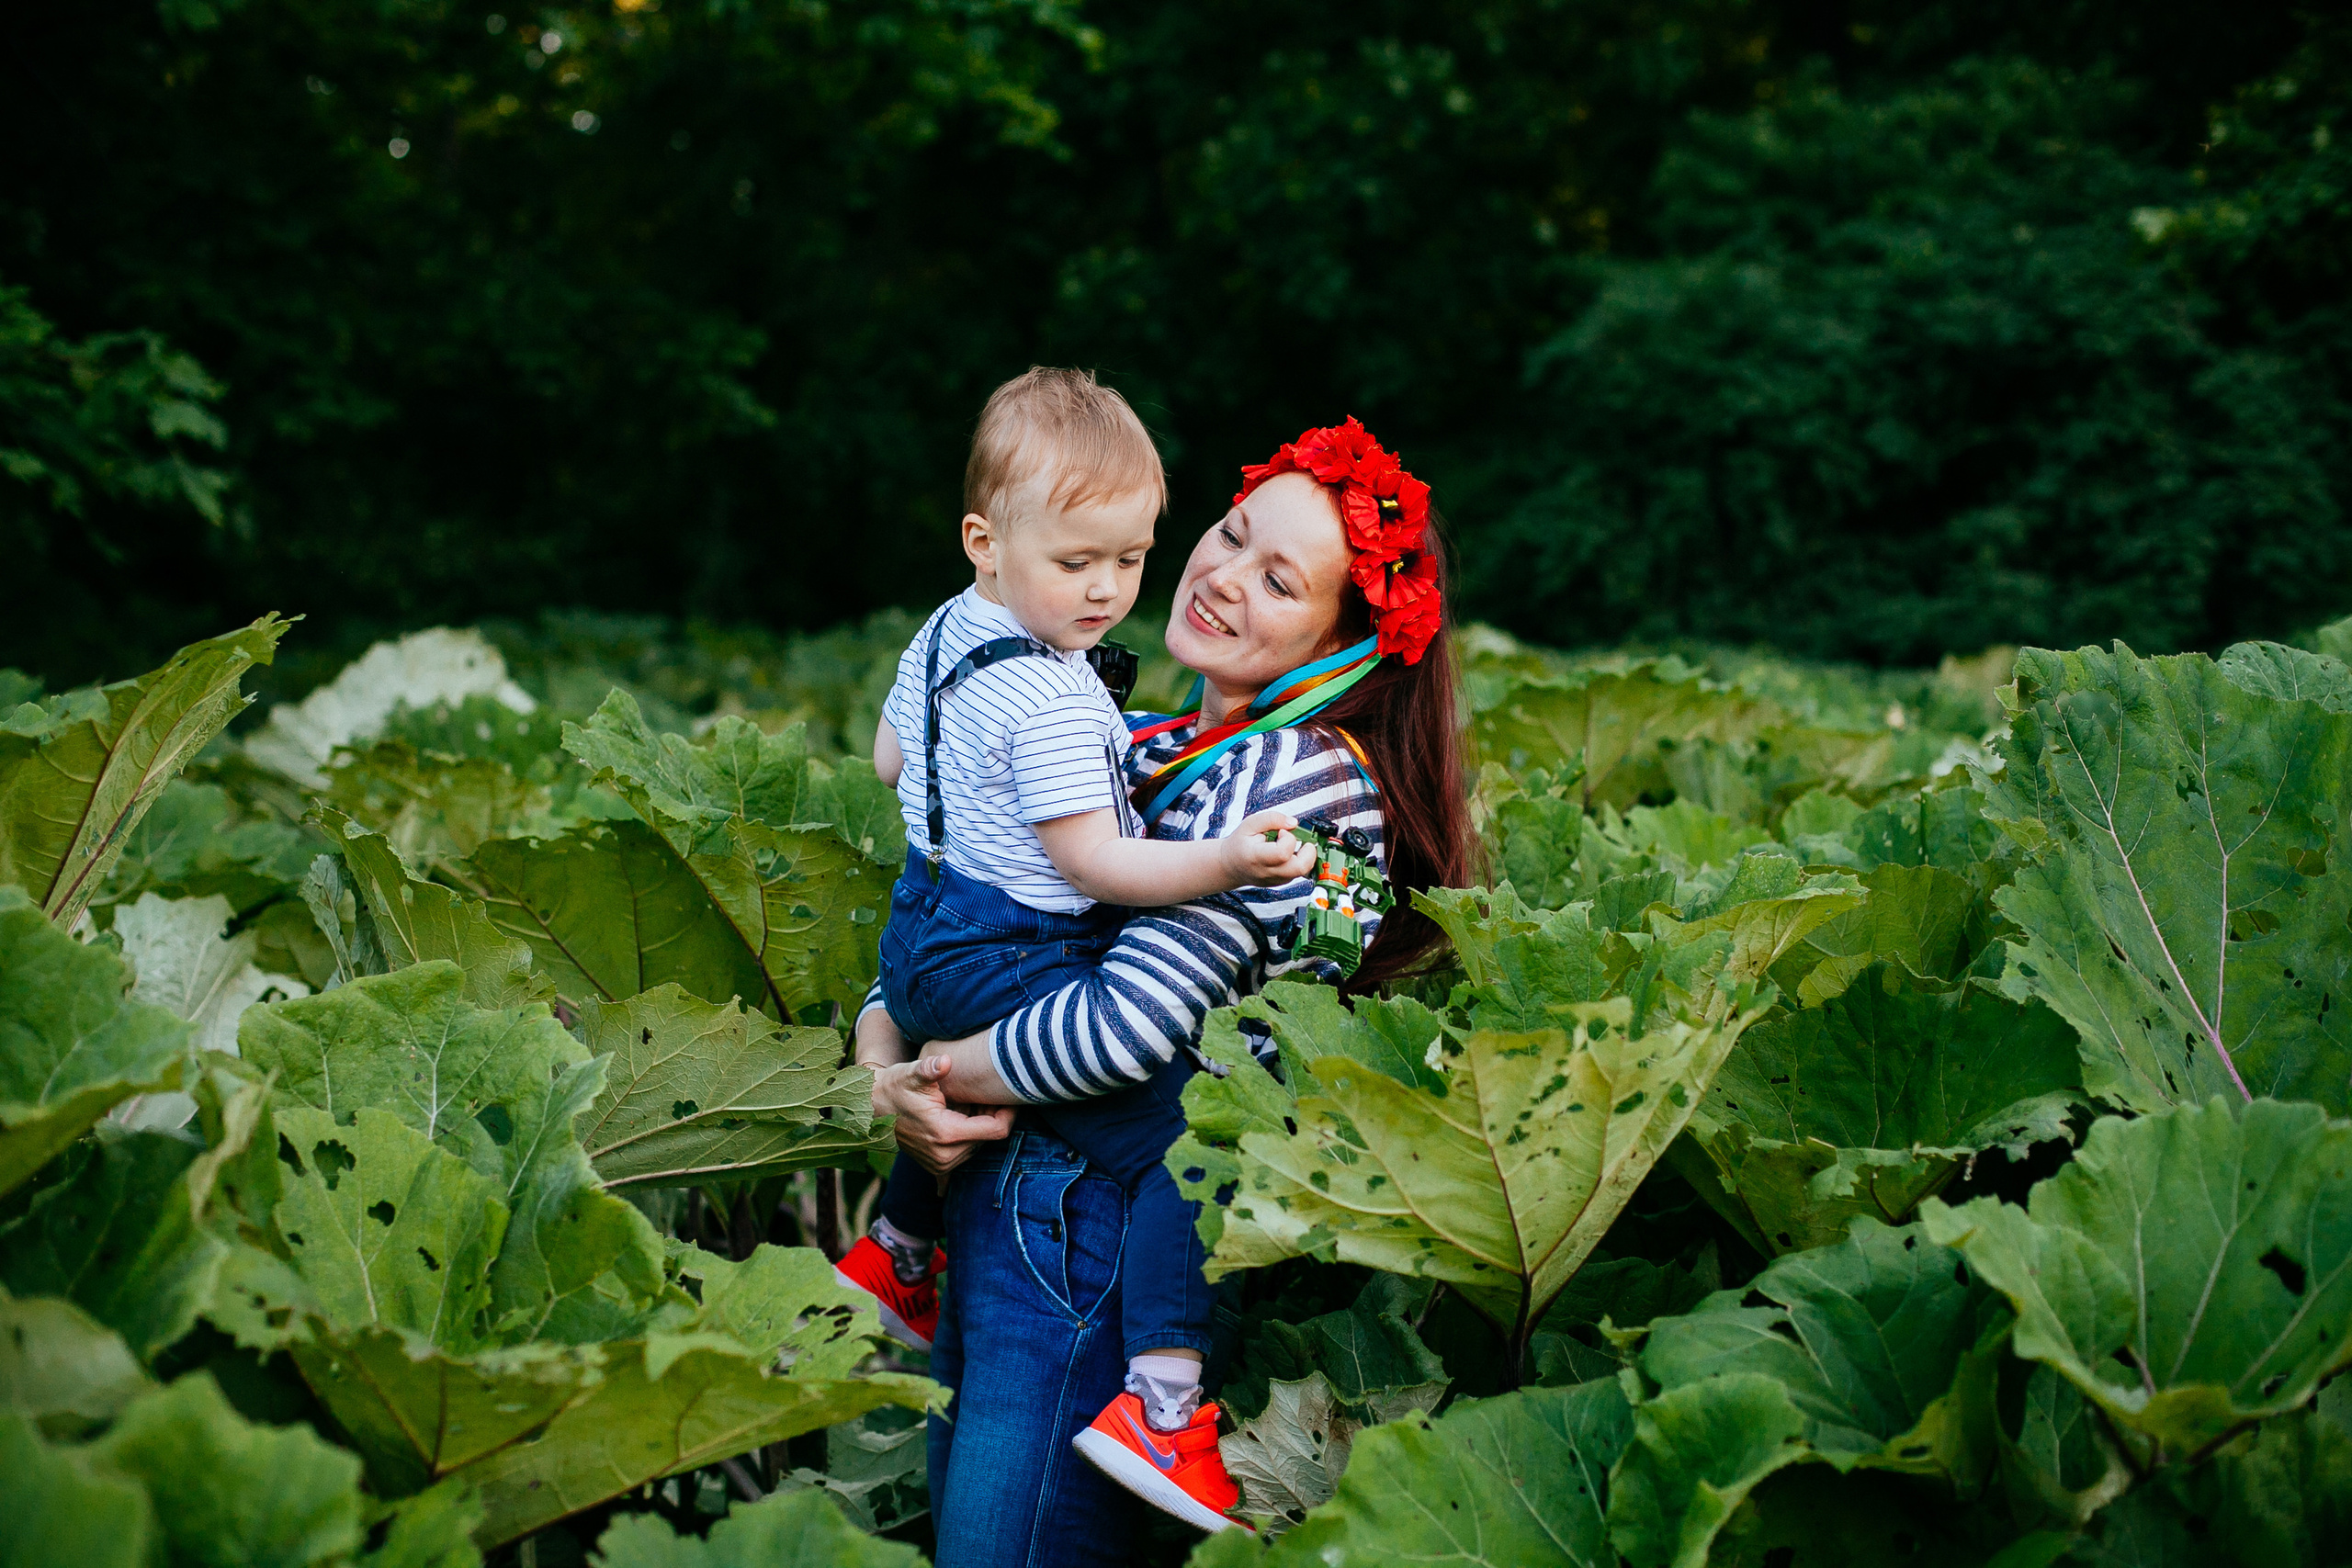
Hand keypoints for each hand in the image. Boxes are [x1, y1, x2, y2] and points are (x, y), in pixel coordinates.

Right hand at [872, 1054, 1012, 1176]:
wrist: (872, 1106)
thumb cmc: (895, 1087)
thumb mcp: (911, 1073)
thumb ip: (930, 1069)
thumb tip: (945, 1061)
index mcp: (946, 1134)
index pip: (996, 1130)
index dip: (1007, 1112)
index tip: (1008, 1095)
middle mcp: (945, 1157)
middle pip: (989, 1137)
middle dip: (991, 1115)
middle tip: (982, 1093)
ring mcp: (940, 1165)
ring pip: (979, 1145)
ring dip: (978, 1125)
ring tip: (965, 1102)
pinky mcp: (936, 1167)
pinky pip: (965, 1155)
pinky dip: (968, 1140)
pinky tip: (962, 1123)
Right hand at [1221, 808, 1317, 887]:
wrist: (1230, 866)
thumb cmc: (1239, 845)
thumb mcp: (1249, 824)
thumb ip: (1271, 819)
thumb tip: (1293, 822)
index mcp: (1257, 857)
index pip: (1282, 853)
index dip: (1288, 838)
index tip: (1283, 832)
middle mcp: (1268, 872)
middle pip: (1300, 868)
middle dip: (1308, 852)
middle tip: (1302, 841)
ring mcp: (1276, 880)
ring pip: (1303, 871)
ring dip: (1304, 855)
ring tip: (1291, 845)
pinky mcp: (1282, 882)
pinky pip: (1299, 873)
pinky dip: (1300, 860)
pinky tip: (1289, 852)